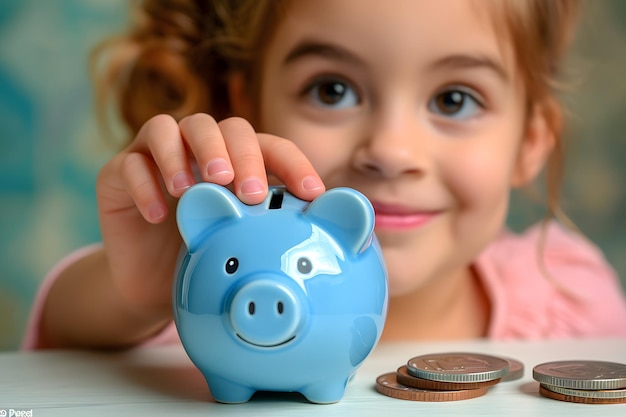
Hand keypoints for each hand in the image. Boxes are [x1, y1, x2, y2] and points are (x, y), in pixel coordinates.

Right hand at [95, 114, 324, 324]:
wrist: (154, 285)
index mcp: (236, 162)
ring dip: (185, 155)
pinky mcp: (119, 174)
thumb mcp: (245, 244)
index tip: (312, 194)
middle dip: (237, 155)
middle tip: (248, 191)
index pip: (270, 147)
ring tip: (196, 190)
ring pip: (167, 128)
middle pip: (219, 126)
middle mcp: (198, 151)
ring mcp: (155, 158)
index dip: (293, 164)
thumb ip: (277, 227)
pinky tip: (160, 214)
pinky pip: (127, 164)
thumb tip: (343, 231)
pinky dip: (145, 185)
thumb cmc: (207, 257)